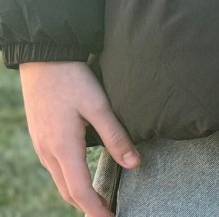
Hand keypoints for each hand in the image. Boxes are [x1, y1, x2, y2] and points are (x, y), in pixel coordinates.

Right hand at [19, 60, 137, 216]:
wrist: (43, 59)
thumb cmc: (73, 79)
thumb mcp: (98, 105)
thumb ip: (116, 135)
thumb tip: (134, 164)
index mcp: (63, 148)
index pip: (80, 191)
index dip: (96, 208)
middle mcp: (48, 153)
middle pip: (68, 191)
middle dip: (87, 206)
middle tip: (107, 214)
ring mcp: (41, 146)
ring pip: (61, 181)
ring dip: (78, 194)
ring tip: (99, 201)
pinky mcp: (41, 138)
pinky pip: (55, 168)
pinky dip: (70, 179)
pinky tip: (82, 176)